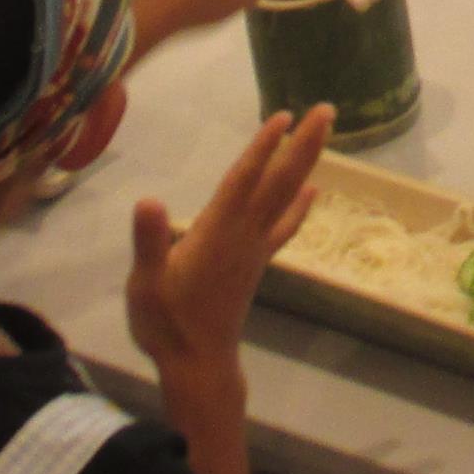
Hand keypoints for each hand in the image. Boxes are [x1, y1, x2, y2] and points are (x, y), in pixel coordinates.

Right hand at [126, 105, 330, 379]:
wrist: (197, 364)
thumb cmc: (166, 323)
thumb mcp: (146, 284)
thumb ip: (149, 243)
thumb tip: (148, 200)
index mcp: (217, 232)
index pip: (245, 180)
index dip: (264, 147)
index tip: (286, 116)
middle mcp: (244, 234)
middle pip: (279, 181)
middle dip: (303, 144)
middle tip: (327, 109)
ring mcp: (254, 248)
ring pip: (286, 197)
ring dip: (306, 163)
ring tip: (324, 132)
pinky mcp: (257, 263)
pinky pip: (284, 227)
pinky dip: (299, 206)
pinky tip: (313, 192)